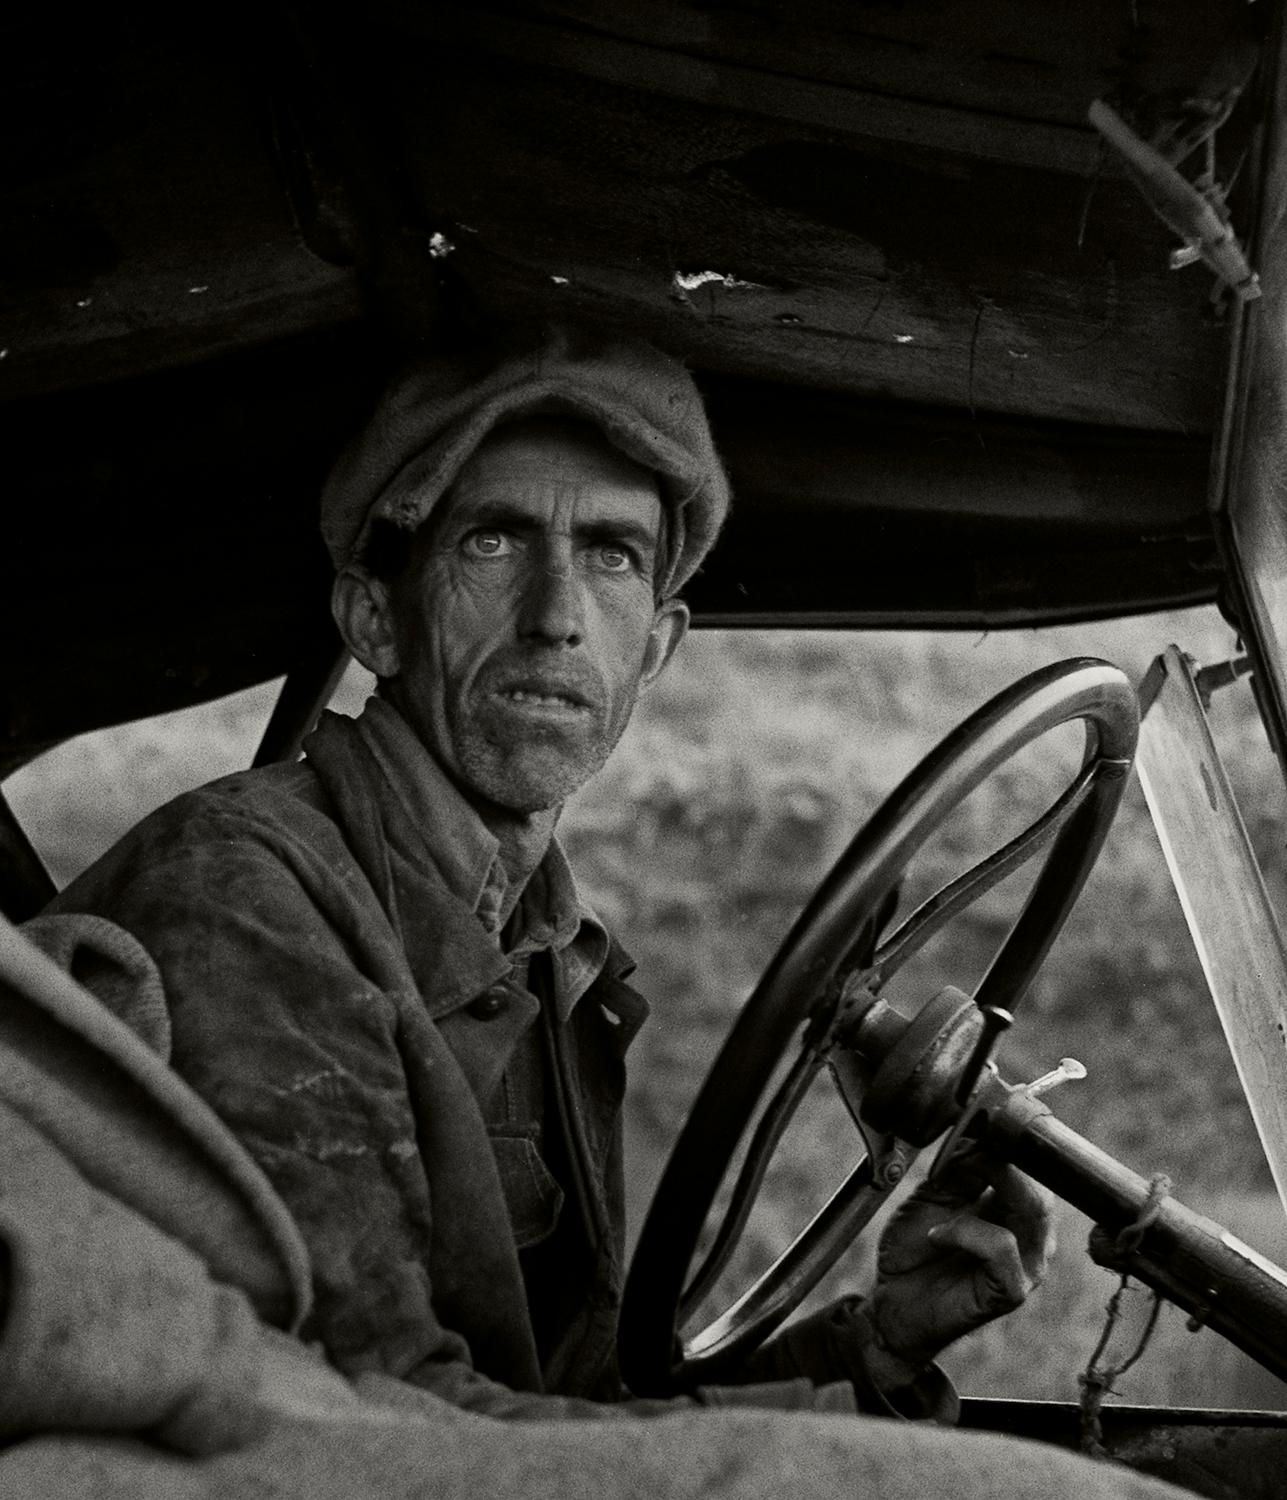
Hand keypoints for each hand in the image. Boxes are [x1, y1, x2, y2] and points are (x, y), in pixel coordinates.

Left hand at [868, 1149, 1053, 1375]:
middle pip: (1040, 1185)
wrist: (894, 1299)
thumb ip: (960, 1167)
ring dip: (984, 1195)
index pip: (1033, 1170)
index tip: (979, 1124)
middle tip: (962, 1160)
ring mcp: (1028, 1265)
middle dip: (1001, 1163)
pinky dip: (966, 1232)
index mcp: (1016, 1210)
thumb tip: (980, 1133)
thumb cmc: (916, 1250)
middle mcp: (1032, 1236)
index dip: (1010, 1144)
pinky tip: (939, 1237)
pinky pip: (1003, 1247)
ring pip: (1034, 1210)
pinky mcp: (1012, 1290)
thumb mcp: (934, 1194)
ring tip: (945, 1207)